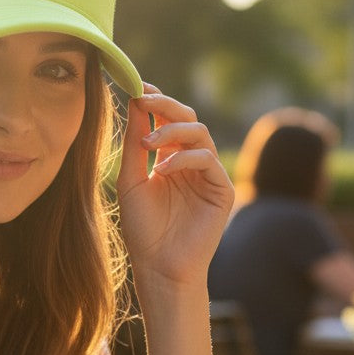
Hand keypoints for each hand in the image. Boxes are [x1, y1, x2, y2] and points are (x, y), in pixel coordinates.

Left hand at [116, 84, 233, 290]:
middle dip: (165, 106)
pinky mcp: (222, 188)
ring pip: (199, 133)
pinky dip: (183, 158)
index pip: (167, 120)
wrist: (159, 267)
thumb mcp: (131, 180)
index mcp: (170, 158)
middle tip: (143, 99)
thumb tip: (134, 102)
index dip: (155, 101)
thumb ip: (134, 143)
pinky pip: (207, 159)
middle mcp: (191, 162)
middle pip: (187, 118)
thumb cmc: (143, 229)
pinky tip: (161, 169)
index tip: (135, 87)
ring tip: (147, 144)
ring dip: (172, 132)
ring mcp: (209, 174)